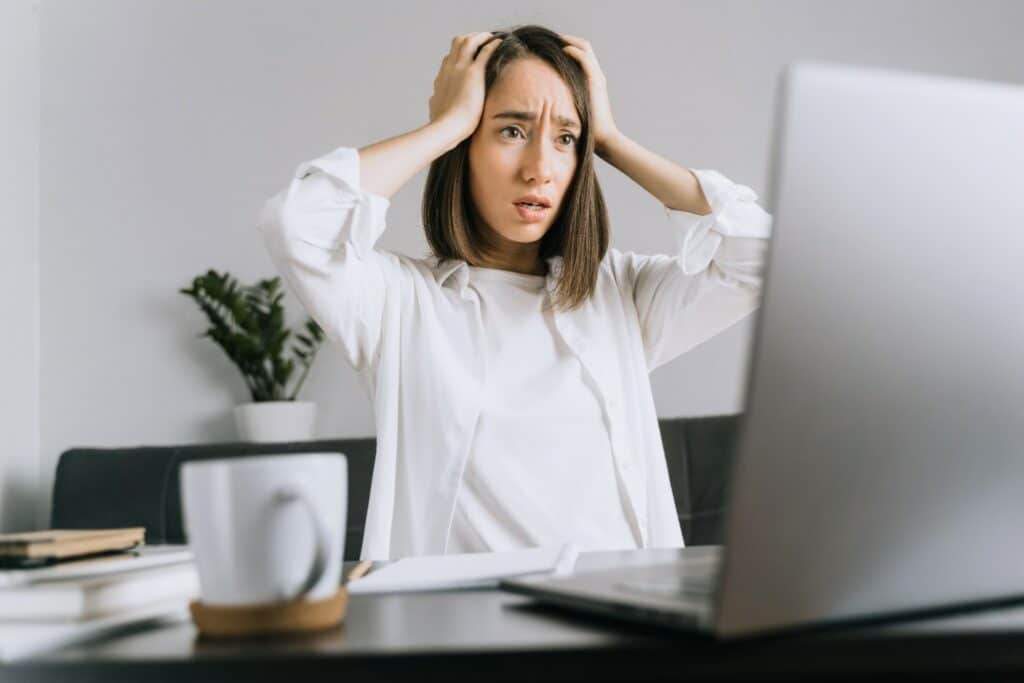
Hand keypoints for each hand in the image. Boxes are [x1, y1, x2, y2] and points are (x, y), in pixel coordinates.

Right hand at [428, 32, 502, 141]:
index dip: (459, 54)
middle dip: (470, 39)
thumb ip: (436, 101)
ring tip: (490, 37)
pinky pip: (485, 51)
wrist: (447, 127)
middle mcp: (449, 69)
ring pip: (469, 41)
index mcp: (442, 78)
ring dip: (481, 37)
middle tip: (481, 41)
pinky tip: (499, 43)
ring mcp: (461, 68)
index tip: (469, 56)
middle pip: (457, 43)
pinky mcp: (474, 72)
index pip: (449, 58)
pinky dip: (492, 44)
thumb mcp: (435, 108)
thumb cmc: (442, 124)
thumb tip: (434, 100)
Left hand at [559, 34, 618, 153]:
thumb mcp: (574, 112)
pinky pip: (585, 60)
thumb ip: (566, 103)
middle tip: (551, 39)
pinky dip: (574, 51)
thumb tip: (547, 104)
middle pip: (584, 47)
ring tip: (554, 39)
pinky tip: (562, 50)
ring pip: (585, 49)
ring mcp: (597, 78)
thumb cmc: (588, 131)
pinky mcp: (595, 82)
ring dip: (569, 41)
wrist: (604, 139)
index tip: (552, 47)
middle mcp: (597, 76)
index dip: (568, 47)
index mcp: (593, 82)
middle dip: (567, 40)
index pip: (582, 55)